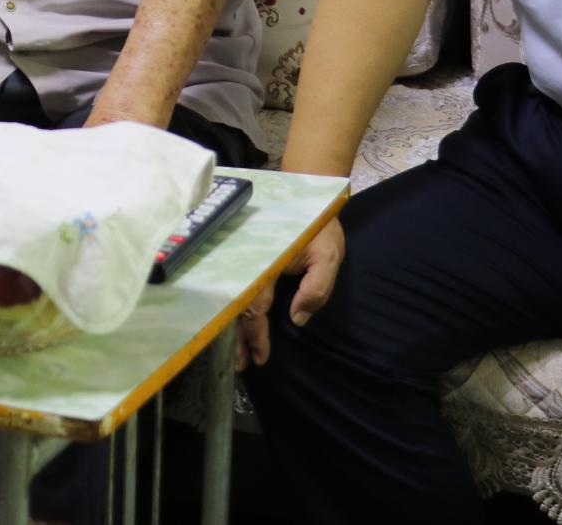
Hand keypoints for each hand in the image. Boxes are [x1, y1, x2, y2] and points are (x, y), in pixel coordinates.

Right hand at [235, 218, 343, 371]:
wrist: (306, 196)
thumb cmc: (318, 228)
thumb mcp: (328, 256)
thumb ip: (316, 288)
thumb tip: (297, 319)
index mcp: (266, 264)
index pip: (255, 307)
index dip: (256, 335)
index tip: (260, 358)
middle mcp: (248, 264)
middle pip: (237, 307)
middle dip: (238, 339)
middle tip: (241, 366)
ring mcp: (244, 261)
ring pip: (233, 300)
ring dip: (234, 328)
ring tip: (237, 354)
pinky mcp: (245, 261)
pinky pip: (236, 289)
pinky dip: (234, 310)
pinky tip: (234, 325)